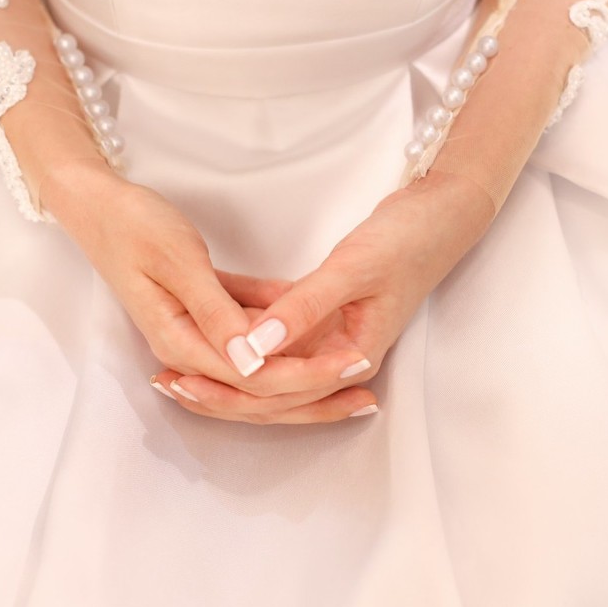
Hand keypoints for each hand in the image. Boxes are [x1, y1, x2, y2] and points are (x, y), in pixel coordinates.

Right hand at [43, 158, 370, 394]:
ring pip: (258, 365)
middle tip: (367, 383)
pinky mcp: (202, 312)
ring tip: (354, 363)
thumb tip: (253, 364)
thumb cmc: (134, 224)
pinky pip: (249, 332)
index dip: (309, 376)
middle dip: (316, 390)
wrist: (96, 203)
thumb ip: (217, 314)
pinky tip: (318, 323)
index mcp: (180, 342)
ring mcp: (194, 332)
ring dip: (304, 365)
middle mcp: (187, 349)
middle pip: (260, 388)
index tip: (353, 363)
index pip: (255, 380)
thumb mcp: (179, 262)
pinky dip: (281, 329)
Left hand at [153, 169, 495, 423]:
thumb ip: (304, 308)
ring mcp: (331, 336)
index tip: (183, 380)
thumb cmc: (406, 240)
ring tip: (174, 363)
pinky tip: (208, 310)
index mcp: (348, 359)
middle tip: (165, 383)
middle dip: (217, 391)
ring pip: (268, 364)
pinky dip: (243, 322)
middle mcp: (337, 358)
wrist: (442, 212)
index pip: (279, 393)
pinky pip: (275, 326)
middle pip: (269, 392)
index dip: (227, 390)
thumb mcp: (354, 270)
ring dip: (225, 365)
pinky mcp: (323, 311)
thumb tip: (254, 348)